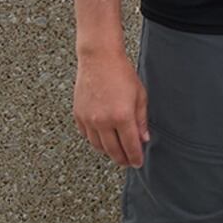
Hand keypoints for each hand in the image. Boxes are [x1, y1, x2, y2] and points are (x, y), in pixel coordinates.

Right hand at [73, 47, 148, 167]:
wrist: (99, 59)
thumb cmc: (121, 73)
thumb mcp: (140, 96)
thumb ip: (141, 120)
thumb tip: (143, 138)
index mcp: (122, 116)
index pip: (130, 146)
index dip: (135, 157)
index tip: (138, 163)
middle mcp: (103, 121)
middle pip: (113, 150)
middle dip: (122, 159)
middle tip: (128, 162)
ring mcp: (89, 119)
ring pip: (98, 146)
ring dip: (108, 152)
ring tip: (116, 153)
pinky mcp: (78, 115)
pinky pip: (86, 135)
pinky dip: (95, 141)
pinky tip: (103, 140)